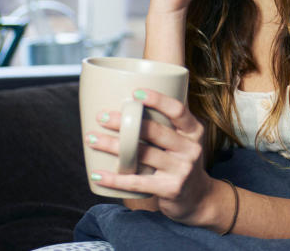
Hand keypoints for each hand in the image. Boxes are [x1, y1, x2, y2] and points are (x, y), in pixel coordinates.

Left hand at [85, 88, 218, 225]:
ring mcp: (181, 170)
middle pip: (154, 131)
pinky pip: (136, 182)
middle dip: (124, 122)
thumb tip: (134, 97)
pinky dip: (114, 179)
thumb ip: (167, 122)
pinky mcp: (170, 189)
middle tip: (101, 116)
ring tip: (91, 139)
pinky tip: (97, 174)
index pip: (178, 110)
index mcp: (194, 131)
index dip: (157, 100)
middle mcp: (191, 148)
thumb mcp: (184, 139)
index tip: (135, 93)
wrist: (198, 197)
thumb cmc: (181, 161)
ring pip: (141, 154)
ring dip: (112, 146)